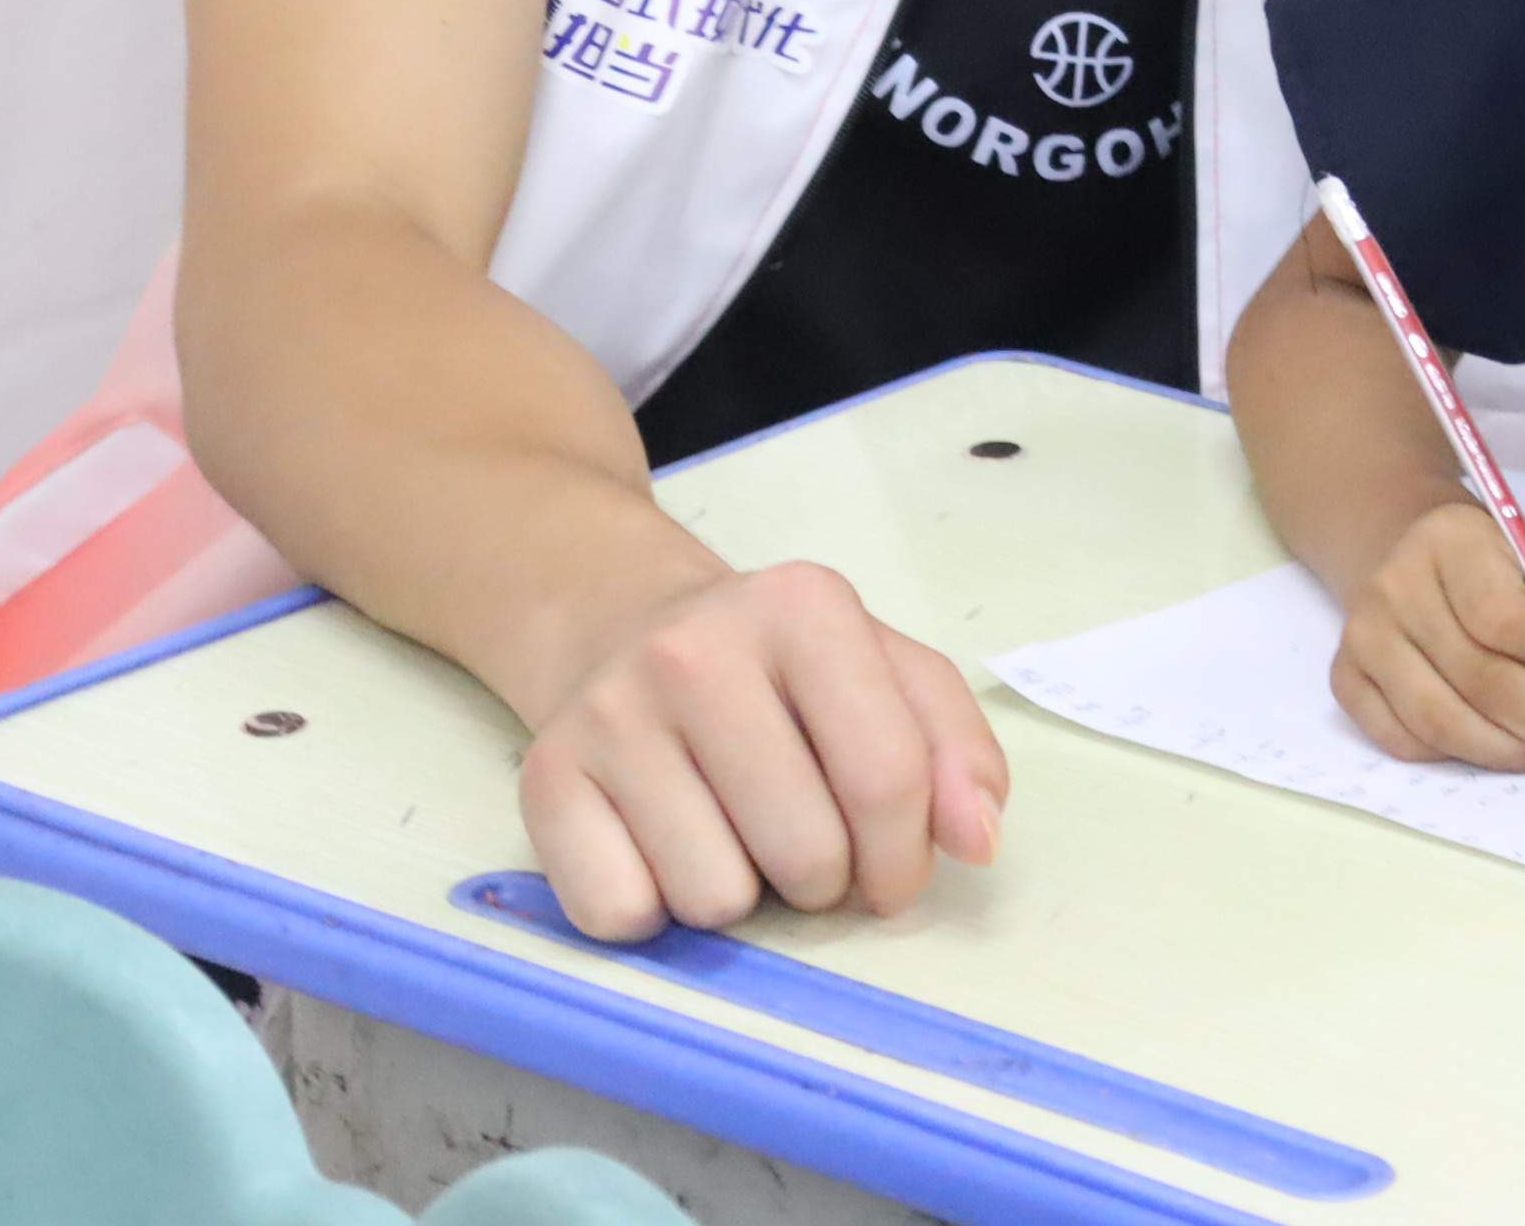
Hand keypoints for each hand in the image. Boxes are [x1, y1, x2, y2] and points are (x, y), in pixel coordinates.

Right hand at [515, 558, 1009, 940]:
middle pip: (807, 854)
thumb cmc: (779, 670)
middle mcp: (695, 649)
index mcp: (803, 607)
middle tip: (804, 844)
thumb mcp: (885, 670)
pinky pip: (623, 916)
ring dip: (740, 896)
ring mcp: (610, 713)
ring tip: (729, 831)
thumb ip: (956, 747)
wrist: (621, 625)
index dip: (905, 858)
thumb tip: (979, 840)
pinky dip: (654, 910)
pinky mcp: (545, 781)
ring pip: (715, 899)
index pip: (888, 778)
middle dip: (825, 881)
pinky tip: (660, 845)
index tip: (893, 873)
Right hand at [1330, 505, 1524, 769]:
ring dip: (1510, 751)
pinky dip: (1460, 756)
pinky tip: (1497, 742)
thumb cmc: (1492, 562)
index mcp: (1451, 540)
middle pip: (1477, 679)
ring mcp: (1362, 636)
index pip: (1502, 618)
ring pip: (1441, 722)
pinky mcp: (1345, 679)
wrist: (1401, 546)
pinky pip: (1405, 741)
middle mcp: (1395, 586)